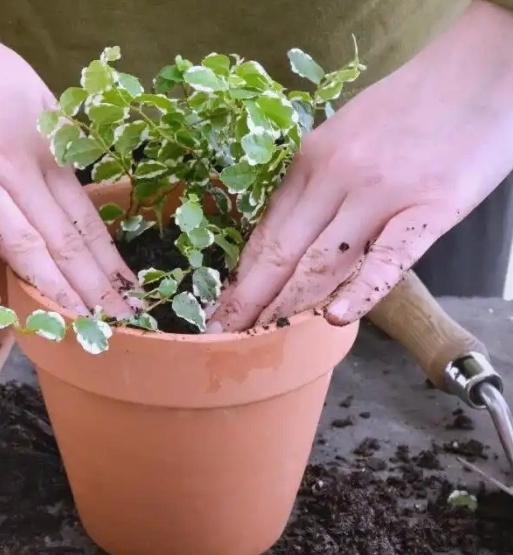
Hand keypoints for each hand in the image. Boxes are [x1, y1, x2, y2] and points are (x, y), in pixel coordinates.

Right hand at [0, 0, 136, 316]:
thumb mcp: (27, 93)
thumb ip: (49, 144)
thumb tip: (72, 184)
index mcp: (41, 144)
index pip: (84, 217)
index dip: (109, 261)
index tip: (130, 293)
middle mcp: (12, 166)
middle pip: (62, 239)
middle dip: (95, 289)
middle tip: (120, 328)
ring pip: (20, 243)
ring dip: (53, 290)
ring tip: (80, 328)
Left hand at [207, 0, 512, 332]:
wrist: (481, 66)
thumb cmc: (413, 104)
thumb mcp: (347, 134)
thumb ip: (318, 182)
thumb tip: (293, 234)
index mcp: (312, 160)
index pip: (267, 232)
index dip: (242, 277)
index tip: (221, 309)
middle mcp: (335, 177)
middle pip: (282, 252)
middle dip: (249, 301)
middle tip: (222, 336)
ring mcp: (380, 194)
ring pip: (322, 261)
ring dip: (286, 305)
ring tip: (259, 340)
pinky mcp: (429, 208)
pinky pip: (389, 258)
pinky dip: (361, 290)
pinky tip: (334, 318)